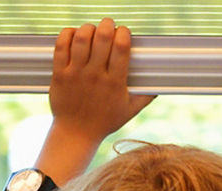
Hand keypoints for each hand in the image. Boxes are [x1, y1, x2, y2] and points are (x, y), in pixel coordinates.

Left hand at [49, 19, 155, 145]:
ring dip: (88, 27)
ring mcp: (76, 74)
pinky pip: (61, 46)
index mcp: (115, 82)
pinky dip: (68, 34)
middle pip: (102, 37)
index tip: (124, 32)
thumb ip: (146, 96)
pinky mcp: (60, 74)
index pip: (121, 47)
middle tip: (108, 25)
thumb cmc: (104, 122)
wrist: (76, 133)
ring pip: (81, 38)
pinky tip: (74, 35)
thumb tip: (161, 86)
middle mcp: (95, 76)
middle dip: (107, 24)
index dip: (123, 33)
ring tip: (92, 30)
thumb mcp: (129, 111)